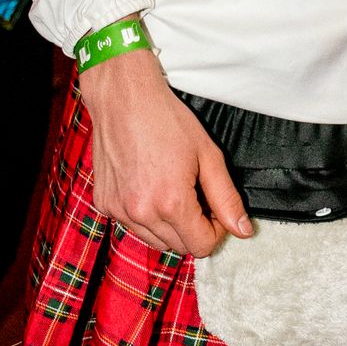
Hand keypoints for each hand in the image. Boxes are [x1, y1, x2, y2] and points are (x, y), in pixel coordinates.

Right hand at [81, 46, 251, 256]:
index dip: (216, 231)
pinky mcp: (104, 204)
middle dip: (194, 229)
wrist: (124, 98)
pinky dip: (146, 217)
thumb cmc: (167, 120)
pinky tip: (151, 187)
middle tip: (198, 196)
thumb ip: (226, 198)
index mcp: (171, 203)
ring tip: (174, 190)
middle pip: (178, 247)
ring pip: (154, 241)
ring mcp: (118, 210)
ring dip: (170, 227)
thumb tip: (243, 230)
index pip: (201, 246)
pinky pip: (132, 225)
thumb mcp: (208, 155)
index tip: (215, 209)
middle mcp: (141, 213)